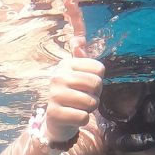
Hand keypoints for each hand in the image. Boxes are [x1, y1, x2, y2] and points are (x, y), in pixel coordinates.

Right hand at [43, 18, 103, 141]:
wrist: (56, 119)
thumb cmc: (72, 94)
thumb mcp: (77, 73)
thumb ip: (81, 56)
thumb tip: (79, 34)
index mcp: (66, 64)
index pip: (99, 69)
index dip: (98, 80)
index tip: (86, 86)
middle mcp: (58, 76)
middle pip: (96, 84)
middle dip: (95, 95)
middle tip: (84, 98)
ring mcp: (54, 95)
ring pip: (91, 102)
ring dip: (89, 109)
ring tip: (78, 107)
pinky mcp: (55, 113)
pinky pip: (83, 117)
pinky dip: (82, 120)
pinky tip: (73, 117)